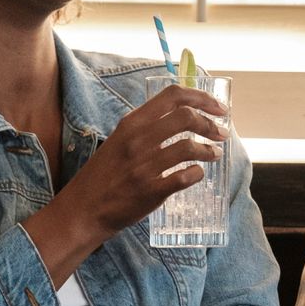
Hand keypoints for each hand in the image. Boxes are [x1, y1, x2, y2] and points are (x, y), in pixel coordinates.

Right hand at [22, 84, 227, 280]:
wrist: (83, 209)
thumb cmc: (104, 175)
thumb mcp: (119, 140)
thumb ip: (146, 128)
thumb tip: (183, 117)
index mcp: (131, 123)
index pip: (172, 96)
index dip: (201, 97)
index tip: (217, 107)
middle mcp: (138, 140)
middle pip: (186, 117)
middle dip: (211, 123)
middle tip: (221, 132)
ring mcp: (144, 165)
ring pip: (189, 146)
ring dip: (209, 149)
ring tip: (214, 153)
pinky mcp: (151, 190)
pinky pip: (185, 176)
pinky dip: (197, 173)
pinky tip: (197, 174)